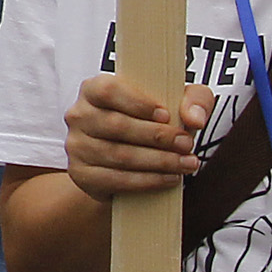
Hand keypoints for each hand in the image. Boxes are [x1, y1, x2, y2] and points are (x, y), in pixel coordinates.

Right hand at [63, 72, 210, 205]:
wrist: (122, 162)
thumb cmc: (149, 124)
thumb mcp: (175, 102)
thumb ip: (194, 99)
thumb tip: (195, 118)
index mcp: (94, 90)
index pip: (108, 90)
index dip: (137, 103)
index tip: (165, 114)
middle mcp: (79, 115)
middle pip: (117, 125)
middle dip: (157, 137)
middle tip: (186, 144)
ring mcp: (76, 146)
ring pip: (119, 155)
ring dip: (158, 161)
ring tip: (185, 163)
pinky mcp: (81, 174)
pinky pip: (116, 179)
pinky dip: (147, 181)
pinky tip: (169, 178)